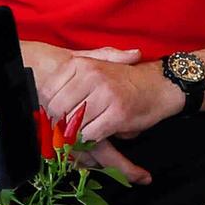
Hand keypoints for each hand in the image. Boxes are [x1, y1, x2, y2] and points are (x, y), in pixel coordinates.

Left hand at [25, 44, 175, 147]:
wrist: (160, 85)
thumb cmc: (125, 80)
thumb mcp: (96, 68)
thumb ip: (70, 80)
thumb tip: (44, 101)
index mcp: (81, 64)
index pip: (49, 92)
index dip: (48, 108)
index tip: (54, 116)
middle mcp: (91, 76)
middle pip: (58, 109)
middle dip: (59, 123)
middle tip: (65, 130)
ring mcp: (105, 94)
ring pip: (74, 123)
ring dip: (75, 133)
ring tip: (80, 133)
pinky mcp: (117, 113)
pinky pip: (92, 134)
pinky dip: (90, 140)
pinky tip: (96, 135)